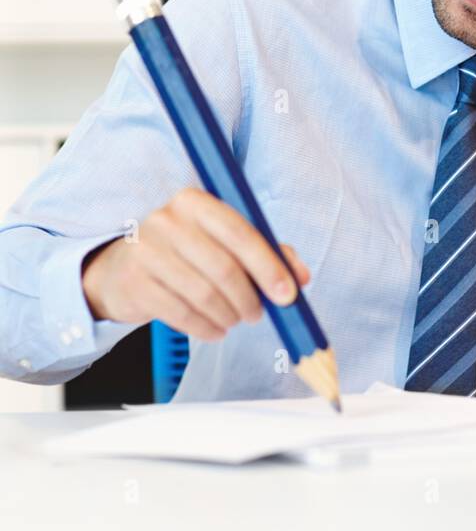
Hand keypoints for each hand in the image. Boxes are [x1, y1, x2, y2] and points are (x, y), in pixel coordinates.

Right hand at [81, 186, 310, 342]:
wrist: (119, 271)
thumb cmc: (181, 254)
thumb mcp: (220, 243)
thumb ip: (263, 252)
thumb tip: (300, 276)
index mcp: (195, 202)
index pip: (241, 232)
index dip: (269, 266)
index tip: (289, 294)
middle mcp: (167, 220)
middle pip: (224, 267)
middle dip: (249, 298)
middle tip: (258, 314)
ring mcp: (146, 251)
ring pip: (204, 294)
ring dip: (229, 315)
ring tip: (234, 320)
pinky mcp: (134, 283)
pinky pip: (182, 314)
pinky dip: (206, 328)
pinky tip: (214, 329)